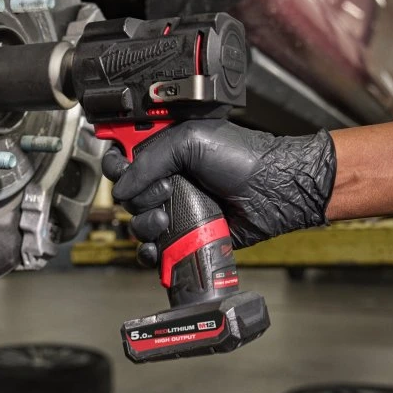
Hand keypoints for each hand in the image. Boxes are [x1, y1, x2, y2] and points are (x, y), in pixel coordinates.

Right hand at [102, 120, 336, 265]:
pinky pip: (157, 248)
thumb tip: (122, 186)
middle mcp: (169, 178)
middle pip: (128, 194)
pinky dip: (150, 252)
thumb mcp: (191, 141)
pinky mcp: (187, 234)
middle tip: (165, 192)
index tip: (121, 171)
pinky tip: (157, 247)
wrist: (275, 191)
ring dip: (144, 224)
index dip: (117, 164)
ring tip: (166, 219)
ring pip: (138, 223)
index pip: (126, 156)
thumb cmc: (245, 158)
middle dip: (138, 197)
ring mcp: (177, 207)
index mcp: (166, 149)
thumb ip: (150, 159)